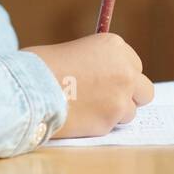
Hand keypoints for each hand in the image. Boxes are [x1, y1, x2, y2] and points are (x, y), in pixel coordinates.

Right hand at [23, 33, 153, 138]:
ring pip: (130, 112)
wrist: (29, 89)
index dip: (120, 74)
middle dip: (130, 95)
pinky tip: (80, 118)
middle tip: (109, 99)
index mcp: (114, 46)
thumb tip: (103, 76)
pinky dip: (99, 125)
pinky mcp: (109, 122)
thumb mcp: (73, 50)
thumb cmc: (40, 66)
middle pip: (144, 89)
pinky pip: (112, 126)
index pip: (133, 64)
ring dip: (114, 112)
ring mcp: (120, 98)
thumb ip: (96, 62)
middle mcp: (125, 71)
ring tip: (87, 109)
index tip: (109, 80)